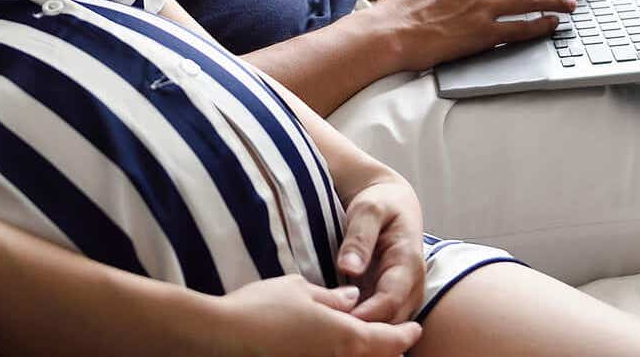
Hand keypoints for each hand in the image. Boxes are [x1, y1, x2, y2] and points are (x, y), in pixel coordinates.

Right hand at [212, 276, 422, 356]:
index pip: (390, 340)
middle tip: (395, 337)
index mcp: (347, 337)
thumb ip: (331, 297)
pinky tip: (332, 344)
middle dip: (388, 349)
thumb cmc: (263, 308)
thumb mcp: (299, 290)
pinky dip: (340, 354)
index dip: (406, 334)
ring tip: (363, 339)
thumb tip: (351, 298)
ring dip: (364, 352)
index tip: (416, 328)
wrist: (223, 337)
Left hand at [335, 175, 428, 324]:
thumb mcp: (368, 211)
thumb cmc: (379, 203)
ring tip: (331, 327)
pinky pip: (381, 321)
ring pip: (387, 326)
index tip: (337, 319)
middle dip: (364, 328)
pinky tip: (338, 322)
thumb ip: (359, 238)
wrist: (391, 202)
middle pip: (391, 321)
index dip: (365, 314)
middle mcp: (412, 285)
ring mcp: (405, 295)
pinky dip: (363, 325)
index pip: (390, 300)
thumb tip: (349, 268)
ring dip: (363, 330)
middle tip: (329, 327)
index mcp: (408, 263)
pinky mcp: (393, 300)